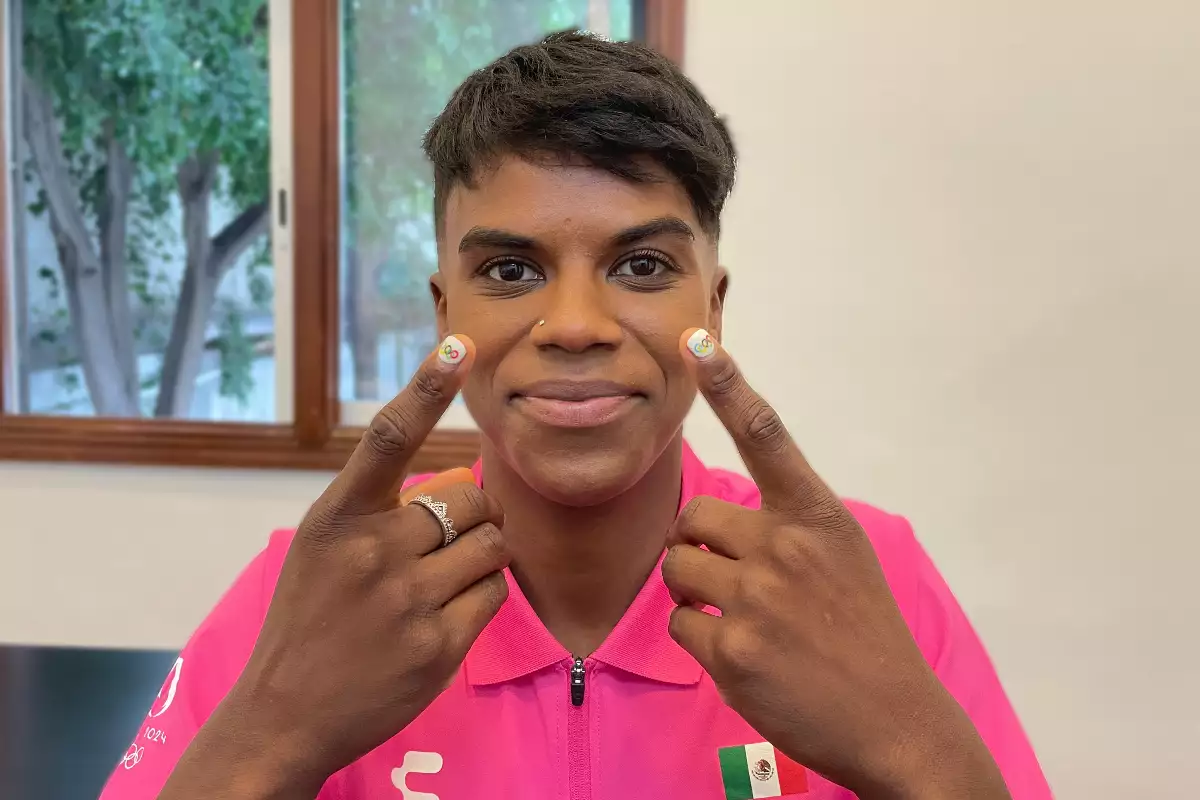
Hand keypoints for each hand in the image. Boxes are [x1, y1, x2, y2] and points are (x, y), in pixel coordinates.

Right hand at [165, 336, 509, 796]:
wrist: (285, 713)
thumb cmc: (310, 618)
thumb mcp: (322, 548)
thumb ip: (380, 507)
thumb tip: (458, 476)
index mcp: (337, 518)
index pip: (388, 438)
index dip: (427, 387)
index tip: (458, 346)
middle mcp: (372, 552)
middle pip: (471, 499)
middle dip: (474, 513)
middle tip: (448, 538)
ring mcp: (407, 601)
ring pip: (492, 545)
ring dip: (481, 554)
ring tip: (442, 579)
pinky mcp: (438, 647)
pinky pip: (494, 592)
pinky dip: (482, 595)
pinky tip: (445, 613)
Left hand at [662, 329, 1008, 799]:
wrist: (897, 722)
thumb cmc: (865, 634)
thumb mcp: (845, 557)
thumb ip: (790, 525)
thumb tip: (720, 514)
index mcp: (819, 516)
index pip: (768, 435)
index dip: (730, 385)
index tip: (699, 343)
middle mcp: (787, 547)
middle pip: (693, 518)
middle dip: (699, 547)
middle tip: (735, 580)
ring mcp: (759, 599)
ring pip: (678, 569)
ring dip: (694, 592)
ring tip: (742, 619)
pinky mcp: (733, 650)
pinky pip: (679, 623)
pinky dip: (699, 639)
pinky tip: (742, 655)